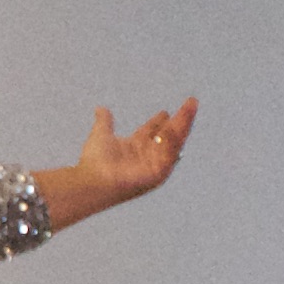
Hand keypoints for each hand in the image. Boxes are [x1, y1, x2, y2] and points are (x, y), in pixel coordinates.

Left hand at [36, 97, 197, 229]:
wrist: (91, 181)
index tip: (166, 110)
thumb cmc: (94, 163)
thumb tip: (101, 109)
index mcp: (136, 146)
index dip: (160, 120)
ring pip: (174, 142)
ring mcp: (154, 165)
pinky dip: (172, 141)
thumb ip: (104, 122)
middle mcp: (147, 155)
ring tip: (190, 108)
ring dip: (184, 124)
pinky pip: (169, 155)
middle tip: (192, 102)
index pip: (154, 130)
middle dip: (181, 119)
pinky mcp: (157, 174)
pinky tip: (174, 126)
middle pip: (169, 134)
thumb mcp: (101, 135)